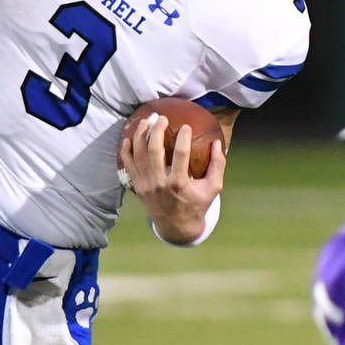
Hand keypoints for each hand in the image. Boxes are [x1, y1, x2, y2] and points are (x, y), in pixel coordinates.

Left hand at [119, 113, 225, 243]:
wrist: (176, 226)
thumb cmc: (197, 204)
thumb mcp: (213, 188)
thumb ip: (218, 165)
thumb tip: (218, 142)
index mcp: (179, 184)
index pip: (180, 154)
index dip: (182, 137)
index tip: (185, 126)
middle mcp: (159, 183)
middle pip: (154, 150)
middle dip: (157, 130)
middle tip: (162, 118)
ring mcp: (146, 185)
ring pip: (138, 155)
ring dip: (140, 135)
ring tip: (146, 121)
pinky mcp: (137, 186)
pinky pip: (128, 165)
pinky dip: (126, 150)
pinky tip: (129, 138)